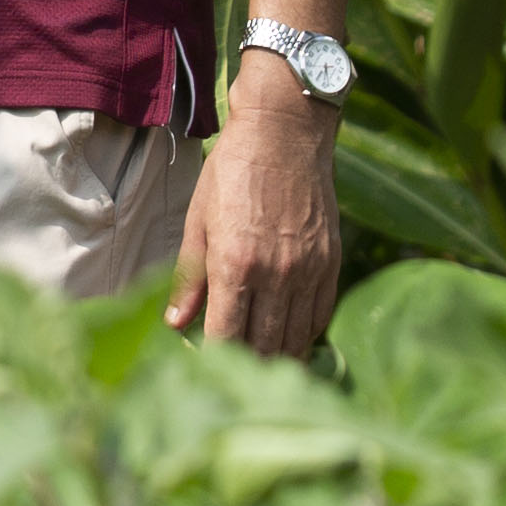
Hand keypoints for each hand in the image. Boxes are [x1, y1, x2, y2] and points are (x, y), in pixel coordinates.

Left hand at [165, 61, 344, 355]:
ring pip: (294, 340)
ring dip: (276, 357)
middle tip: (232, 374)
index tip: (205, 368)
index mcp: (234, 264)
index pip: (225, 337)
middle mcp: (275, 274)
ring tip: (259, 364)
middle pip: (263, 348)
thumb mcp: (198, 218)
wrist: (286, 132)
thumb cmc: (233, 171)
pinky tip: (287, 337)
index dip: (214, 360)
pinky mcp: (330, 264)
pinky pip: (319, 318)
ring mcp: (307, 271)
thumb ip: (188, 277)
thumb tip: (175, 323)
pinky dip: (302, 335)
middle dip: (246, 367)